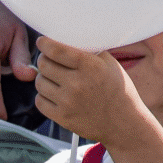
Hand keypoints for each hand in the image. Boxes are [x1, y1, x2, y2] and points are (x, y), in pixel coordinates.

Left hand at [34, 37, 156, 146]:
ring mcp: (68, 102)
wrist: (123, 123)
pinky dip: (43, 96)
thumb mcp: (110, 64)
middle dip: (44, 59)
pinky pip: (40, 101)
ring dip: (43, 78)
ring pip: (39, 82)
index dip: (44, 43)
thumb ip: (89, 51)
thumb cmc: (117, 91)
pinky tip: (53, 94)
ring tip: (53, 79)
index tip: (42, 42)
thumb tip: (67, 39)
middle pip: (44, 64)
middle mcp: (77, 84)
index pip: (56, 50)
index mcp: (90, 66)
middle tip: (49, 61)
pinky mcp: (62, 118)